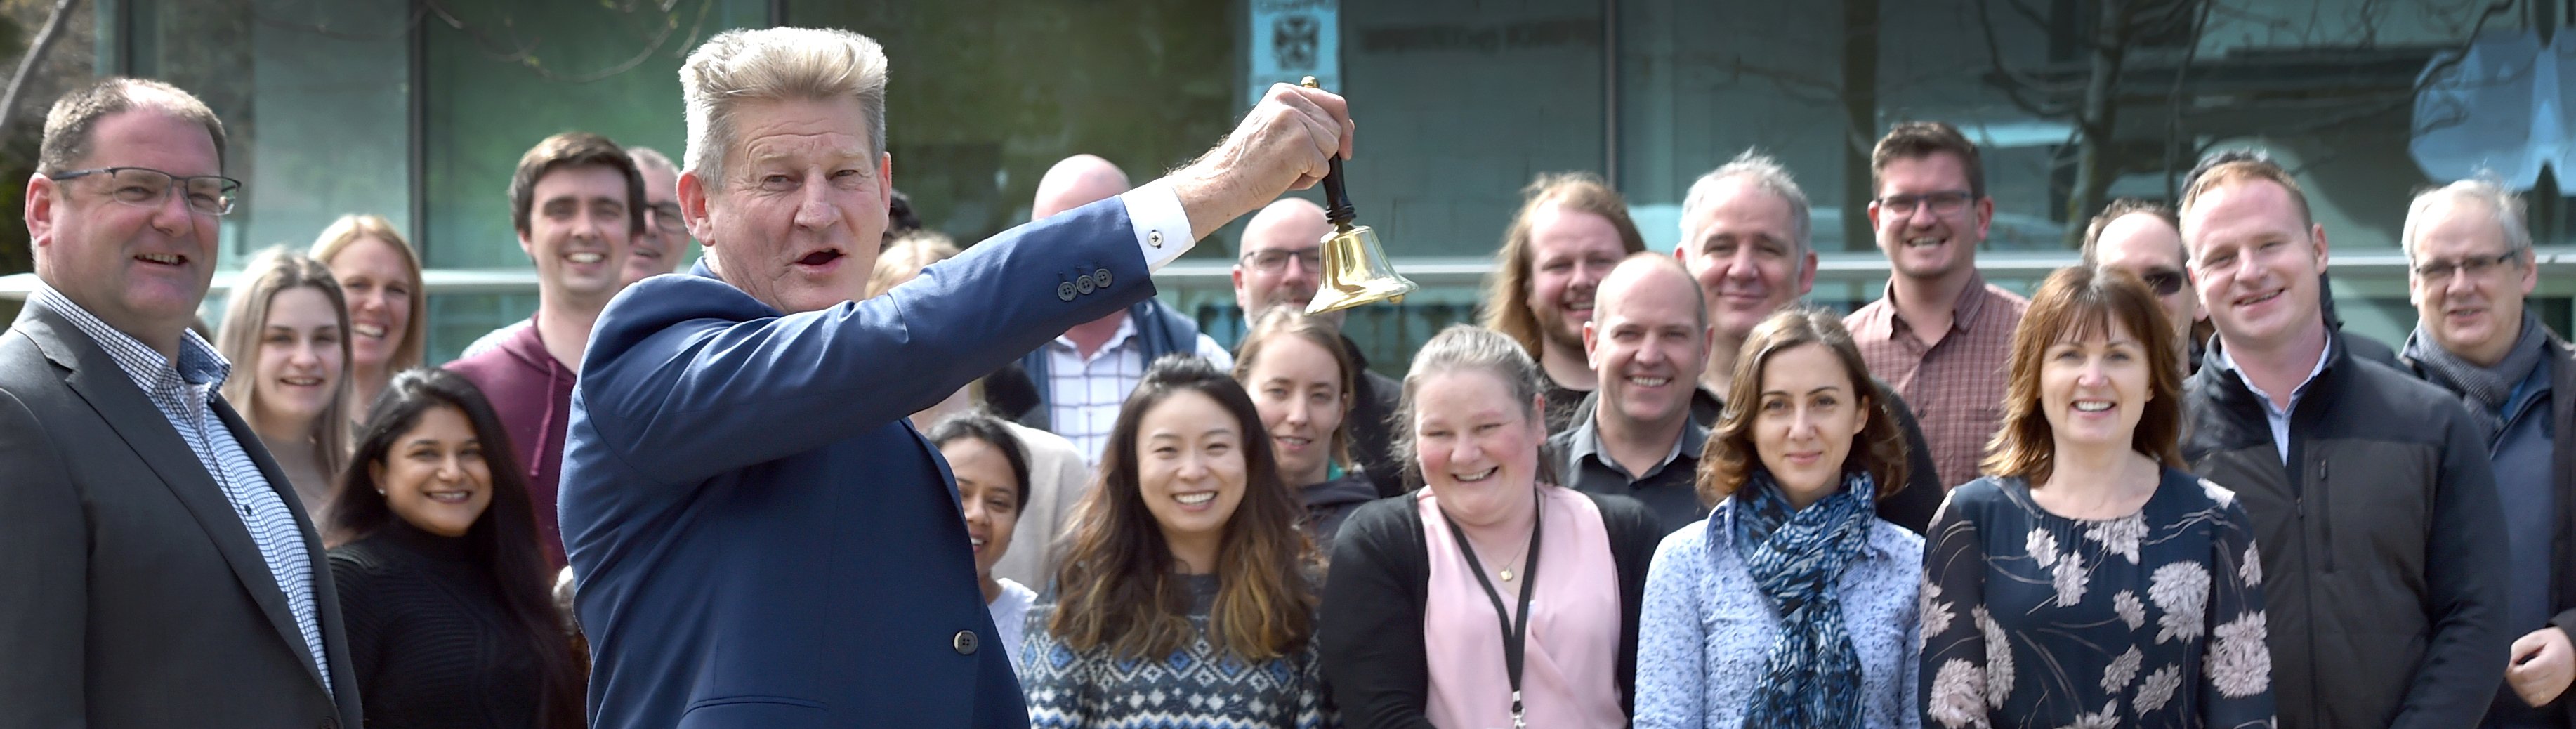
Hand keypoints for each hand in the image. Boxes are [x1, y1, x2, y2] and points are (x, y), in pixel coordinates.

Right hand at [1169, 82, 1353, 239]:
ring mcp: (1295, 121)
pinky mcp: (1300, 144)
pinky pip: (1323, 168)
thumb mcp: (1277, 127)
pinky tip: (1284, 176)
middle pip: (1335, 128)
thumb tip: (1347, 126)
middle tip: (1294, 161)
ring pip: (1332, 148)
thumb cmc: (1249, 161)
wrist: (1224, 182)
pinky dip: (1308, 179)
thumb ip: (1308, 121)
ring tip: (1286, 168)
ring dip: (1315, 165)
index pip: (1334, 103)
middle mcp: (1289, 101)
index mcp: (1284, 93)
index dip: (1344, 127)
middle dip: (1324, 150)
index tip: (1345, 147)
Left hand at [2507, 627, 2574, 706]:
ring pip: (2530, 697)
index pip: (2525, 674)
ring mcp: (2557, 688)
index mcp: (2551, 662)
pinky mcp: (2555, 693)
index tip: (2508, 664)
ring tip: (2518, 675)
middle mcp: (2556, 678)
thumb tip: (2507, 659)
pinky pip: (2536, 701)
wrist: (2574, 650)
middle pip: (2525, 687)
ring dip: (2519, 688)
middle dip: (2513, 678)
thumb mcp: (2537, 638)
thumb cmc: (2556, 643)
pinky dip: (2527, 694)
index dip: (2511, 670)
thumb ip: (2520, 647)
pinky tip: (2525, 683)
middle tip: (2511, 669)